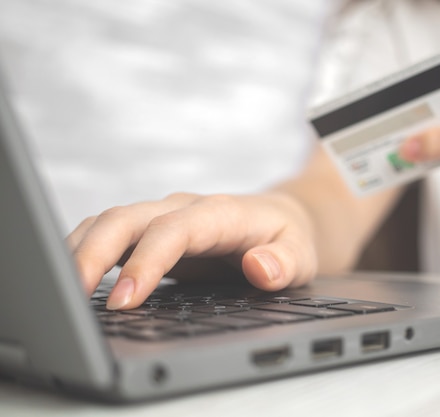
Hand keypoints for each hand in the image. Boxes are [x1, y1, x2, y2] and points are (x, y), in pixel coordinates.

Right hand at [67, 192, 317, 308]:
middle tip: (73, 296)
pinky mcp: (155, 232)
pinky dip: (88, 250)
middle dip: (94, 253)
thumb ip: (284, 262)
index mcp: (221, 214)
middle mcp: (186, 209)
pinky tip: (75, 277)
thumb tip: (260, 268)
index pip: (174, 231)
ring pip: (110, 221)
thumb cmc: (289, 237)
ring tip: (63, 290)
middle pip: (128, 218)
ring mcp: (166, 217)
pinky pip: (112, 234)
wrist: (282, 218)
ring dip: (81, 250)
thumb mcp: (302, 254)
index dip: (146, 262)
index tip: (125, 300)